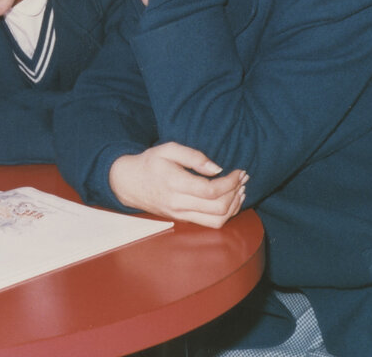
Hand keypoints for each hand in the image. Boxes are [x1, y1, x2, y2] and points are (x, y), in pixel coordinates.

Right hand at [108, 142, 247, 227]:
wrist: (128, 183)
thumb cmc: (149, 163)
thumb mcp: (168, 149)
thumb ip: (194, 156)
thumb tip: (217, 169)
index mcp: (175, 184)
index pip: (212, 191)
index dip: (231, 182)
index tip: (239, 172)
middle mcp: (179, 204)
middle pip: (219, 208)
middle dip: (236, 193)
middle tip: (243, 178)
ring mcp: (180, 215)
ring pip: (217, 221)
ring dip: (234, 206)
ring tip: (240, 190)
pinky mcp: (182, 220)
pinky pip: (210, 224)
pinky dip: (225, 214)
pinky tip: (230, 200)